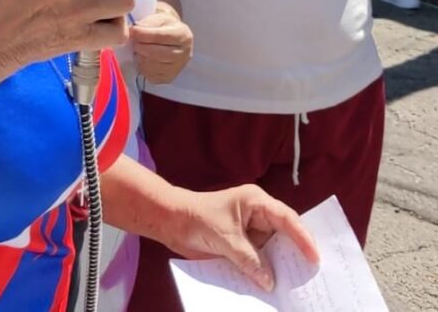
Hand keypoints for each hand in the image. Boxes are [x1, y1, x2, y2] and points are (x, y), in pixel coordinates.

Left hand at [130, 3, 192, 82]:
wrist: (172, 38)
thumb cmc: (164, 27)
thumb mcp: (159, 18)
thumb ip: (147, 23)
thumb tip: (134, 31)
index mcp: (183, 35)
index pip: (163, 36)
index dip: (145, 34)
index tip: (133, 31)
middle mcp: (184, 53)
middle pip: (159, 53)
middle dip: (141, 47)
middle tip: (133, 41)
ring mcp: (178, 68)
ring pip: (154, 66)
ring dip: (141, 57)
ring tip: (137, 49)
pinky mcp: (169, 78)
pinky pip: (152, 76)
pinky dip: (143, 67)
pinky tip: (142, 58)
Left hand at [165, 184, 319, 291]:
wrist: (172, 222)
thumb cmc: (198, 219)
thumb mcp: (226, 240)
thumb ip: (249, 260)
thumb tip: (270, 282)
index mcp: (256, 201)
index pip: (286, 218)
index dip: (303, 237)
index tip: (315, 257)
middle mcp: (258, 214)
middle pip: (285, 233)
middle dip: (297, 252)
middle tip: (315, 274)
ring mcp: (251, 230)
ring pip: (274, 249)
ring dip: (282, 265)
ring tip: (299, 285)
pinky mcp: (243, 245)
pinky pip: (260, 259)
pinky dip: (266, 271)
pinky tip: (273, 287)